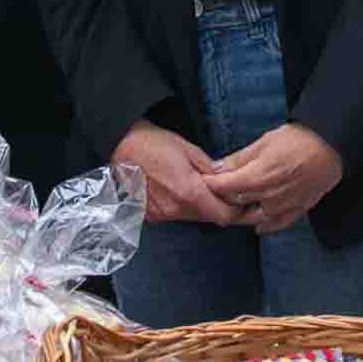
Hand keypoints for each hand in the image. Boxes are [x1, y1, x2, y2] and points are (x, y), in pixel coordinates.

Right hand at [113, 120, 240, 225]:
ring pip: (191, 218)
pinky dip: (182, 207)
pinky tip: (178, 191)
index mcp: (189, 193)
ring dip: (200, 208)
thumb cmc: (155, 142)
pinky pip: (174, 216)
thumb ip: (212, 170)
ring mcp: (161, 214)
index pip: (224, 217)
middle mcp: (175, 209)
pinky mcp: (150, 215)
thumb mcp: (190, 150)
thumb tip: (227, 182)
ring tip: (199, 188)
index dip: (236, 211)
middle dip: (219, 208)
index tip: (240, 201)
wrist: (121, 144)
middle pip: (208, 219)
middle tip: (224, 194)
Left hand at [210, 124, 345, 235]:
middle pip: (236, 203)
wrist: (332, 146)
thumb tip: (215, 168)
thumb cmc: (298, 139)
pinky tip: (259, 225)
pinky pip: (278, 224)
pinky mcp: (298, 209)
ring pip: (254, 217)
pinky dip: (267, 225)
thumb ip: (239, 159)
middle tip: (216, 192)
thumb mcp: (264, 142)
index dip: (210, 184)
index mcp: (257, 177)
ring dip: (242, 213)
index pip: (224, 188)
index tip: (202, 181)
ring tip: (234, 207)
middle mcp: (268, 197)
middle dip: (223, 198)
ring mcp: (283, 206)